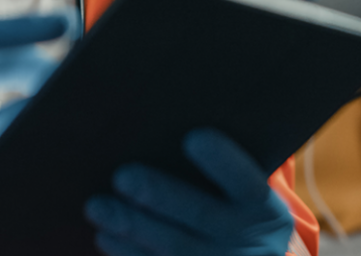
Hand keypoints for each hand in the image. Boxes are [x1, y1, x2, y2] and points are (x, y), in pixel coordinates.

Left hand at [85, 129, 294, 255]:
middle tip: (122, 176)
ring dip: (131, 225)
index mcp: (263, 207)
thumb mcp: (244, 195)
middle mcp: (248, 239)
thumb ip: (219, 169)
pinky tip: (106, 236)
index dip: (222, 161)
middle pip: (201, 213)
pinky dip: (129, 253)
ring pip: (173, 246)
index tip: (194, 137)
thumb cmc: (233, 210)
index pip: (245, 180)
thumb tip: (160, 118)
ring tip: (97, 206)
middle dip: (159, 195)